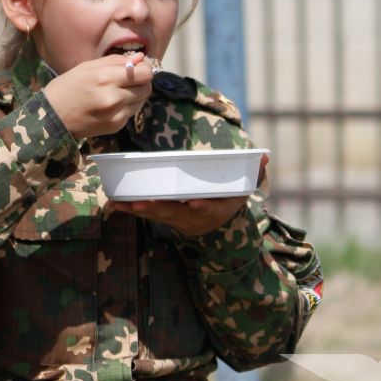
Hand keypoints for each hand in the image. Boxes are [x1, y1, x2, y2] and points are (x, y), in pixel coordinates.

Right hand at [42, 53, 154, 138]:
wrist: (53, 118)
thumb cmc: (66, 87)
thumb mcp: (87, 67)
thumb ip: (115, 61)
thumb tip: (140, 58)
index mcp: (105, 78)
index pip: (144, 73)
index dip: (143, 68)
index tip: (137, 67)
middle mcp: (115, 97)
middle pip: (146, 87)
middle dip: (141, 81)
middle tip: (128, 78)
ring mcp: (117, 114)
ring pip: (142, 100)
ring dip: (136, 93)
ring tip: (119, 90)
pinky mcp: (117, 125)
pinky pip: (132, 111)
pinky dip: (128, 105)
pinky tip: (112, 103)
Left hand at [110, 153, 265, 236]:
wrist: (217, 225)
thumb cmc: (228, 198)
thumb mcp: (244, 187)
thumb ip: (253, 172)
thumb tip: (264, 156)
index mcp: (216, 209)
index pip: (210, 208)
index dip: (202, 206)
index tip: (194, 202)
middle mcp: (195, 218)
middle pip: (176, 214)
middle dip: (160, 208)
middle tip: (144, 203)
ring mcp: (178, 220)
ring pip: (157, 216)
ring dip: (139, 210)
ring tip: (122, 203)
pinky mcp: (164, 218)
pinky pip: (146, 215)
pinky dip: (131, 210)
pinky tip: (115, 203)